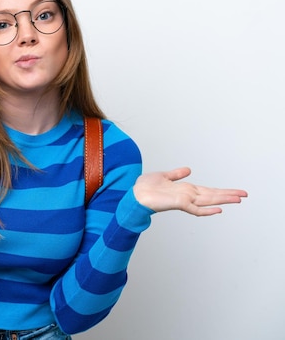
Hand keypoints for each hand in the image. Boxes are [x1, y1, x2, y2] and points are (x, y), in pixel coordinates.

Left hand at [133, 167, 247, 215]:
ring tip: (238, 199)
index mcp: (186, 189)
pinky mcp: (179, 204)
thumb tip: (188, 170)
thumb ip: (176, 174)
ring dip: (223, 200)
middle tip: (245, 195)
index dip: (222, 190)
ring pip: (208, 200)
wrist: (134, 195)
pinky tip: (218, 210)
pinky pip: (195, 209)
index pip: (208, 190)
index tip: (236, 191)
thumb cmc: (146, 187)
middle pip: (212, 195)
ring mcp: (184, 200)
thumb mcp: (163, 176)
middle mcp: (187, 195)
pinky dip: (207, 210)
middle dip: (229, 195)